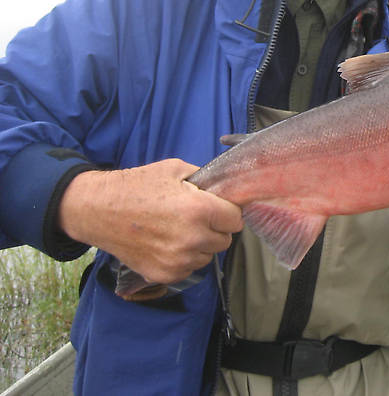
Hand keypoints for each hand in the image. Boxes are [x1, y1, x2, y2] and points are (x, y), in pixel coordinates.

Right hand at [58, 159, 242, 284]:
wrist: (98, 210)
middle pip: (225, 240)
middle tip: (195, 218)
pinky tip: (167, 243)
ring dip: (200, 245)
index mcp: (199, 210)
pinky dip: (183, 258)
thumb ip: (205, 180)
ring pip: (208, 256)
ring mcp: (178, 260)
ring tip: (178, 229)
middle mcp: (192, 239)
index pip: (236, 219)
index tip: (216, 208)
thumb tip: (225, 189)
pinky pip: (189, 268)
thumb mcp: (175, 169)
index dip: (227, 211)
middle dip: (215, 228)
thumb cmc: (137, 186)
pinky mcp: (164, 274)